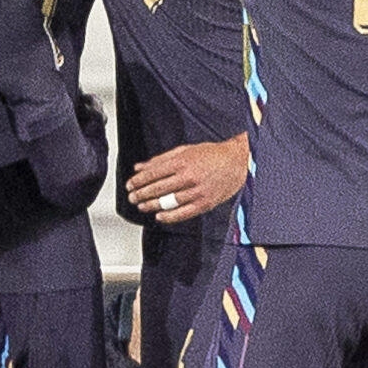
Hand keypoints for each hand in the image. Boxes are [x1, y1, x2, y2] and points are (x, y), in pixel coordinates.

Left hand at [125, 134, 248, 224]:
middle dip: (141, 194)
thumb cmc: (211, 154)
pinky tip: (159, 216)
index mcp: (182, 161)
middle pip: (158, 188)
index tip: (130, 185)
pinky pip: (183, 213)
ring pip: (168, 202)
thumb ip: (160, 159)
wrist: (237, 162)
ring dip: (151, 205)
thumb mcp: (184, 150)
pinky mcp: (205, 203)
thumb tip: (140, 167)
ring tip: (142, 206)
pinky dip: (169, 216)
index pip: (153, 173)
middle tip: (132, 197)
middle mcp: (188, 176)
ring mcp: (197, 191)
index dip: (138, 181)